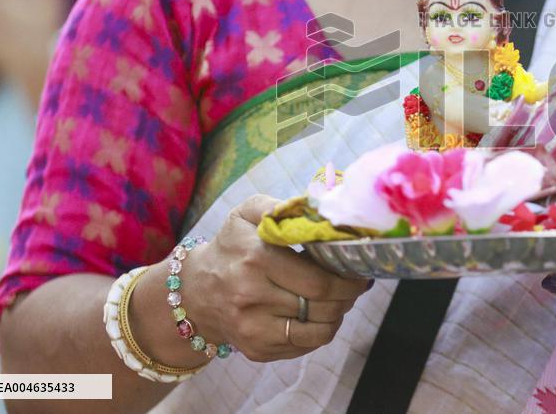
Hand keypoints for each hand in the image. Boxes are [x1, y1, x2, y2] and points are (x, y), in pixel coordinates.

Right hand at [187, 195, 372, 361]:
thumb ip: (277, 206)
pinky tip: (319, 314)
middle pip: (323, 305)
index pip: (318, 279)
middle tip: (356, 284)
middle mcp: (252, 296)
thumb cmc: (231, 247)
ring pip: (320, 331)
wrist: (196, 291)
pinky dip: (321, 331)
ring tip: (341, 298)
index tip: (359, 269)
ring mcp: (253, 328)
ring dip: (339, 314)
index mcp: (256, 258)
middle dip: (348, 295)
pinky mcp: (256, 349)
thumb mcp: (246, 214)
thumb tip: (314, 208)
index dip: (347, 278)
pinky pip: (305, 346)